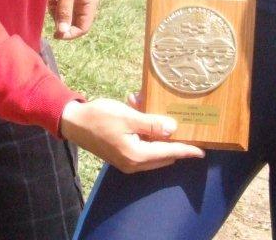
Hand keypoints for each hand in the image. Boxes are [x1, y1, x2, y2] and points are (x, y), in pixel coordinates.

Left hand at [47, 0, 97, 39]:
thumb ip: (64, 12)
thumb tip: (62, 32)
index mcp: (90, 3)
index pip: (83, 28)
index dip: (70, 34)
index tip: (56, 33)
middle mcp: (86, 1)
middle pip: (75, 22)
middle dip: (63, 23)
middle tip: (51, 15)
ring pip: (69, 14)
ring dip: (59, 14)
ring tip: (50, 5)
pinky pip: (65, 5)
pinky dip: (57, 6)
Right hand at [59, 98, 203, 172]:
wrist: (73, 122)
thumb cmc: (99, 117)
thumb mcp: (128, 116)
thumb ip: (152, 124)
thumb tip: (173, 129)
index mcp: (136, 155)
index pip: (169, 153)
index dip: (186, 150)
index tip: (202, 151)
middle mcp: (133, 163)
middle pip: (164, 156)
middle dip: (173, 141)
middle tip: (183, 125)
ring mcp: (127, 161)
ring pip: (154, 152)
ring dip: (158, 136)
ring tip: (155, 112)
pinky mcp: (121, 156)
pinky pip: (143, 148)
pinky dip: (147, 135)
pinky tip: (142, 114)